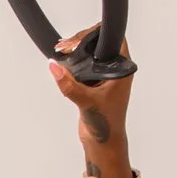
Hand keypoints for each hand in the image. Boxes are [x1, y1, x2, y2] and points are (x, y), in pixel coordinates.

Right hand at [47, 25, 135, 151]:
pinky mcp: (94, 84)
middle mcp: (115, 71)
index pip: (114, 40)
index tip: (78, 39)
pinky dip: (72, 64)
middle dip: (80, 42)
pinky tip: (63, 66)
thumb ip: (69, 85)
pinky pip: (83, 67)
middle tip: (64, 47)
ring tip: (61, 53)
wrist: (103, 143)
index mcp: (122, 71)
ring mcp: (104, 77)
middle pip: (99, 44)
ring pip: (90, 54)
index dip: (96, 34)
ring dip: (75, 53)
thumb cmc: (106, 125)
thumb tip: (55, 67)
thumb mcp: (86, 102)